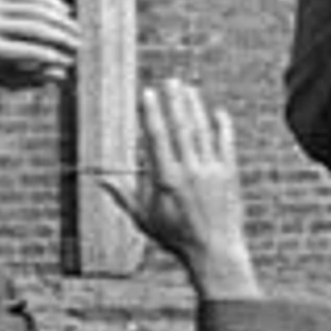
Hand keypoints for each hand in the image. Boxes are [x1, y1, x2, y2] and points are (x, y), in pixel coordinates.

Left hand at [0, 0, 79, 88]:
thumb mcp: (8, 81)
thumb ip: (34, 80)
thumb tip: (62, 73)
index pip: (29, 51)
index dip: (53, 56)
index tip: (69, 60)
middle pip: (35, 27)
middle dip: (61, 36)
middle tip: (78, 43)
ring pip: (34, 7)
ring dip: (60, 18)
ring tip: (75, 29)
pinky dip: (48, 0)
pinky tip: (64, 10)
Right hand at [103, 80, 257, 297]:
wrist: (215, 250)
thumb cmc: (175, 236)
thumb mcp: (144, 218)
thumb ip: (123, 195)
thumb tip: (100, 181)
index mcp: (166, 178)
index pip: (157, 137)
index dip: (152, 112)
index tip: (148, 93)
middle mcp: (190, 170)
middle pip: (181, 127)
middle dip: (175, 101)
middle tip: (170, 81)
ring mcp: (212, 170)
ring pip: (203, 131)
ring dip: (195, 107)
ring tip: (189, 88)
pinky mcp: (230, 174)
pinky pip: (226, 144)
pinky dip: (223, 126)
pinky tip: (218, 111)